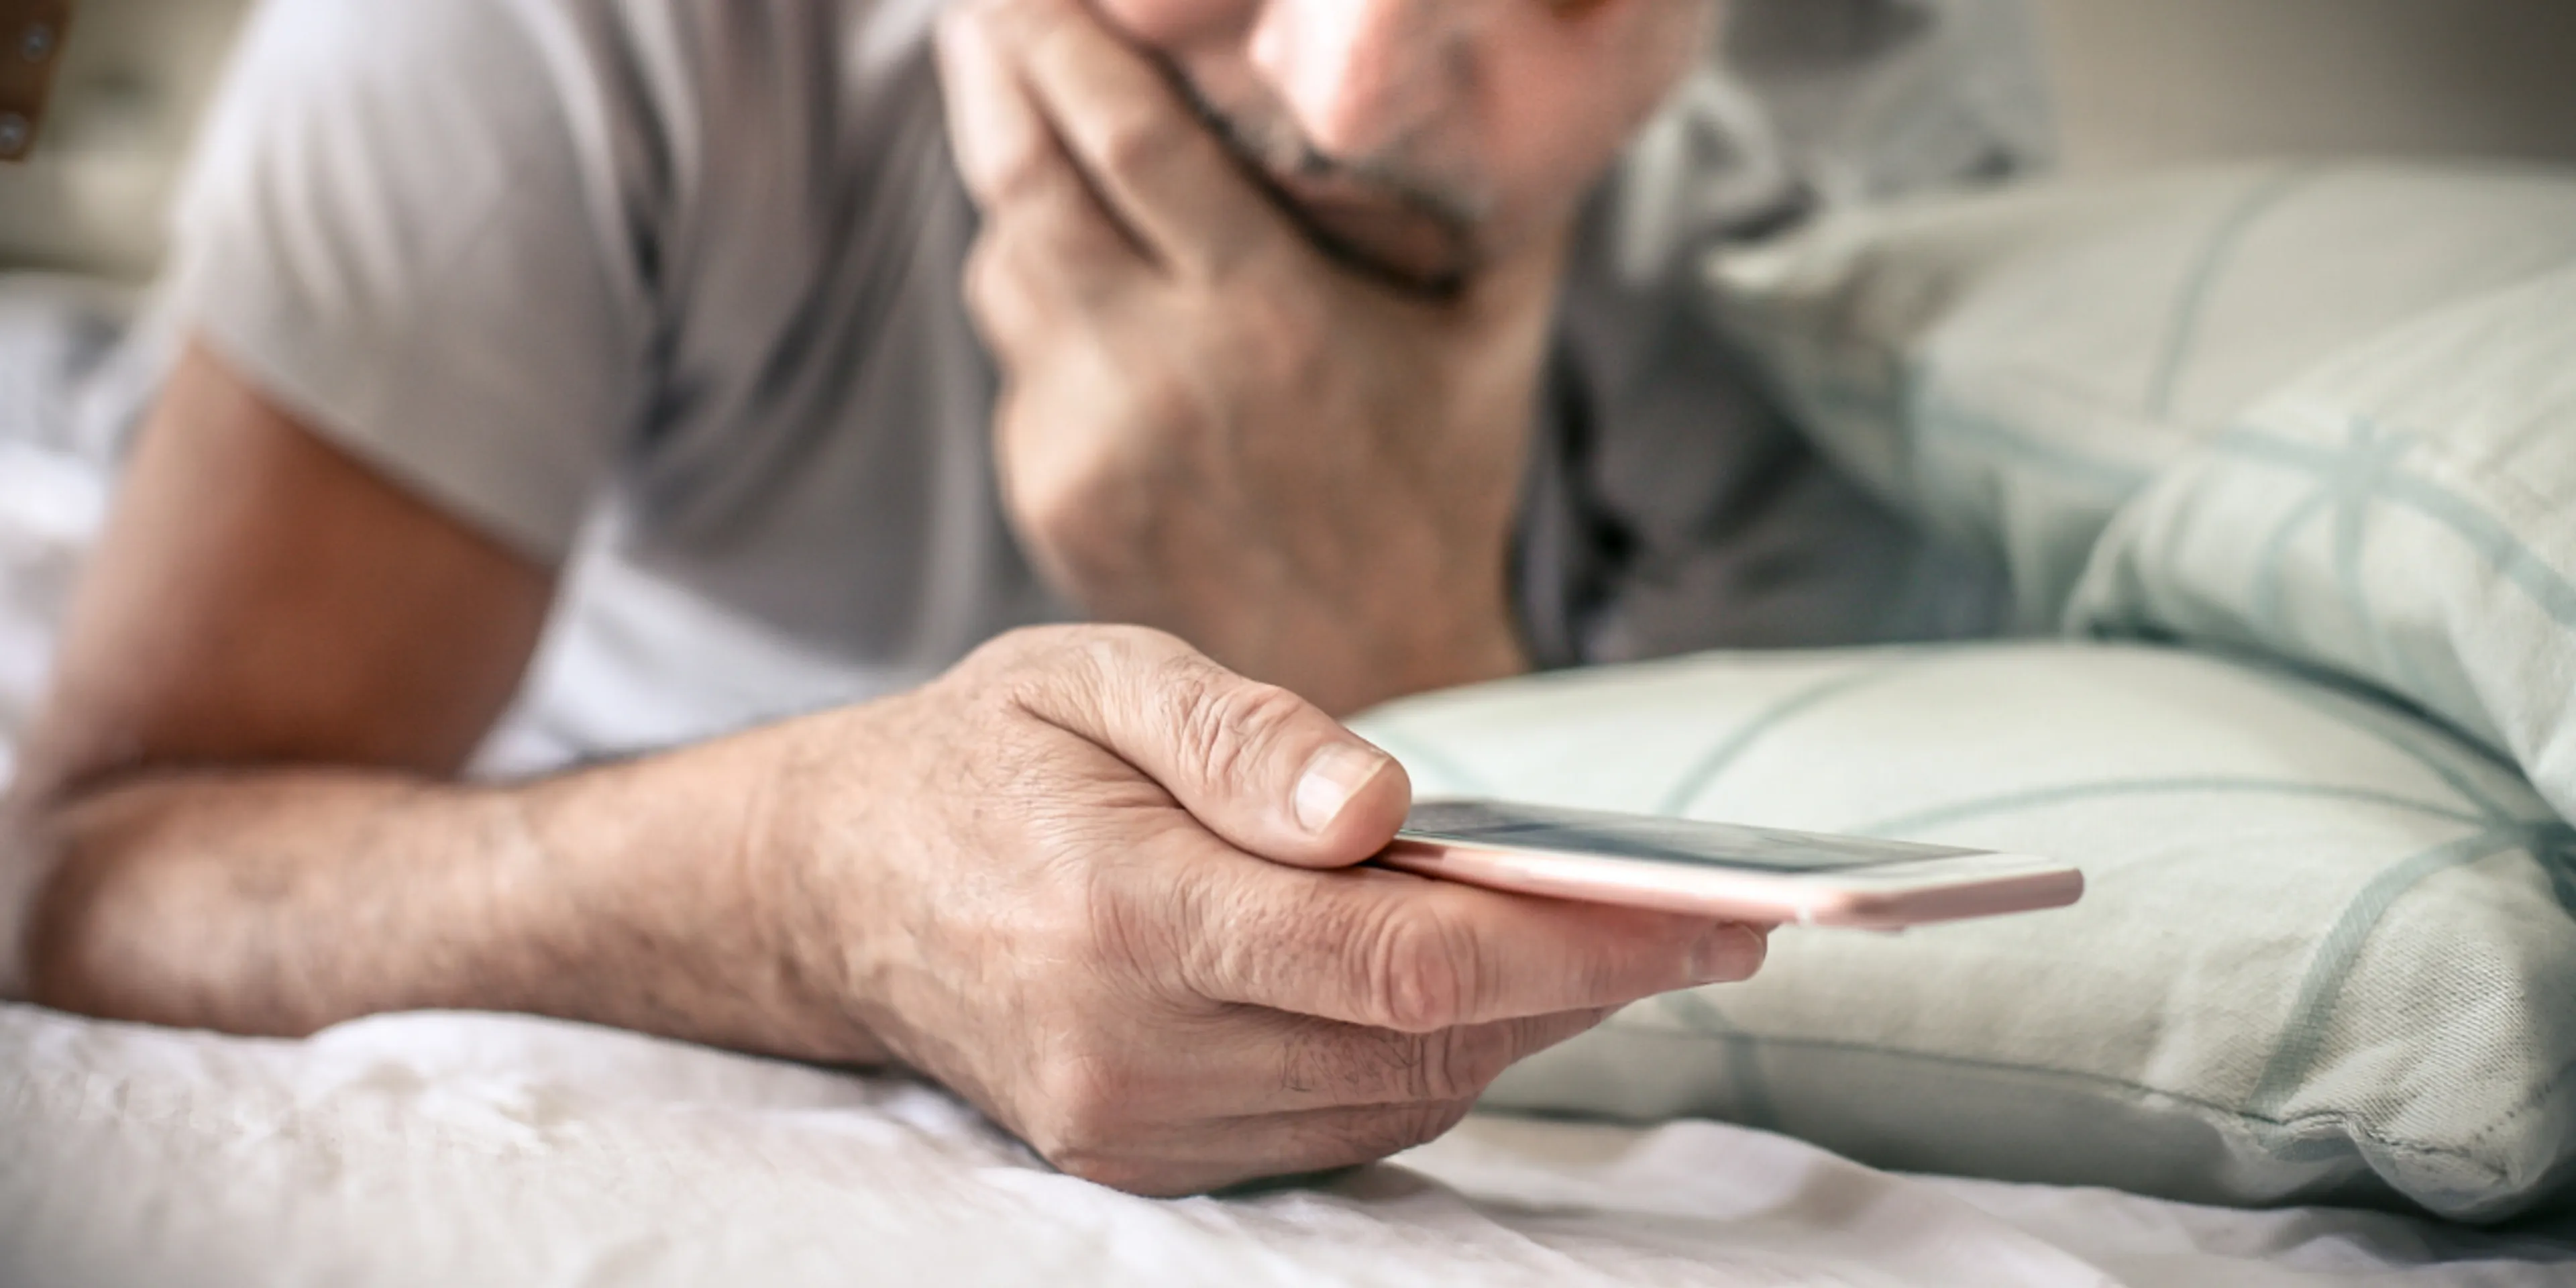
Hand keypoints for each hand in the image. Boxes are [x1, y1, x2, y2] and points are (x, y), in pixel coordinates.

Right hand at [761, 625, 1767, 1195]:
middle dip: (1586, 983)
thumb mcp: (1094, 675)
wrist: (833, 889)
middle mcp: (1129, 1050)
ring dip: (1516, 1023)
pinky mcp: (1143, 1158)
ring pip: (1398, 1096)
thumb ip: (1240, 737)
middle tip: (1705, 919)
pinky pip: (1341, 1125)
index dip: (1577, 943)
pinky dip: (1428, 1057)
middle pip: (1423, 1039)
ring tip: (1601, 938)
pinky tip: (1466, 985)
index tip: (1713, 914)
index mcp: (1120, 912)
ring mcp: (1134, 1125)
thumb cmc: (983, 757)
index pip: (1401, 957)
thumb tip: (1385, 807)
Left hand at [936, 0, 1563, 714]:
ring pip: (1007, 273)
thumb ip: (1502, 201)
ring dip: (1012, 196)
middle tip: (984, 21)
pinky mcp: (1052, 495)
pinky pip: (1019, 366)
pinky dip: (1041, 315)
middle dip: (993, 83)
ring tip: (1024, 129)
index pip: (1127, 139)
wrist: (1379, 671)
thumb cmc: (1440, 491)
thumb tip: (1517, 72)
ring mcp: (1092, 441)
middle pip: (1027, 186)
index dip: (1063, 45)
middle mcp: (1163, 373)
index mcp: (1269, 315)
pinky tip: (1083, 293)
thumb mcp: (1492, 334)